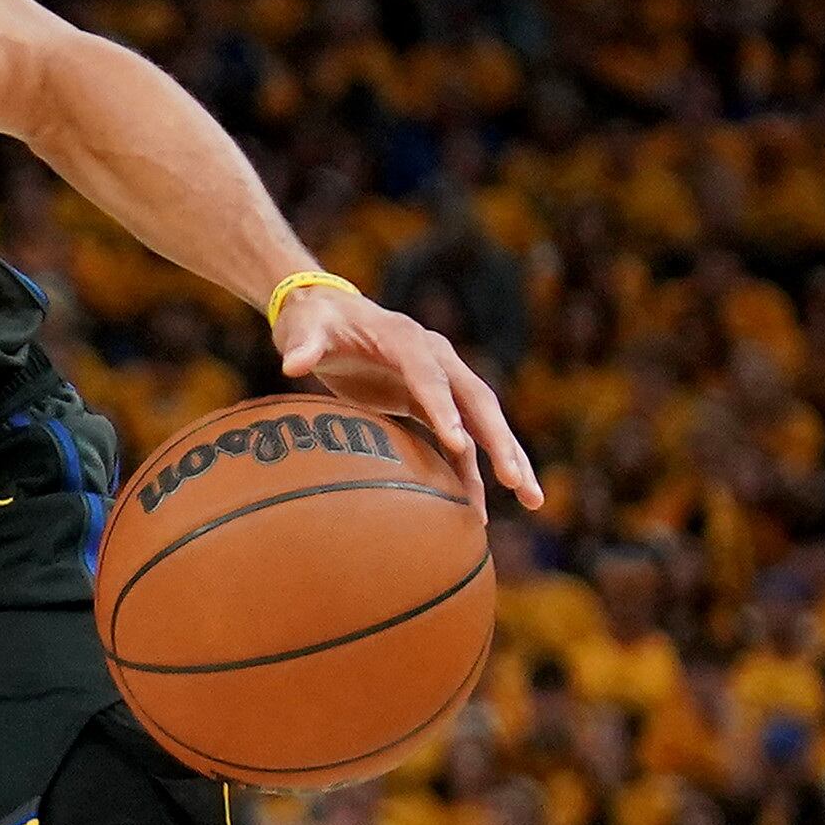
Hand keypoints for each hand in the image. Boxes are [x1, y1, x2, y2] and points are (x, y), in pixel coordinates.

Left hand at [269, 282, 539, 507]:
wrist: (326, 314)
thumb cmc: (314, 321)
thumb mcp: (304, 327)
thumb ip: (303, 345)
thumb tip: (292, 364)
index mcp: (407, 340)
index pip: (431, 376)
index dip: (445, 408)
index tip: (459, 444)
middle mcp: (436, 359)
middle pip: (477, 401)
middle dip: (499, 441)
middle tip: (517, 481)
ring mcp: (440, 382)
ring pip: (483, 423)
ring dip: (507, 459)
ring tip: (532, 500)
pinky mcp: (431, 404)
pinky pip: (460, 442)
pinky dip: (471, 473)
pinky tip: (479, 511)